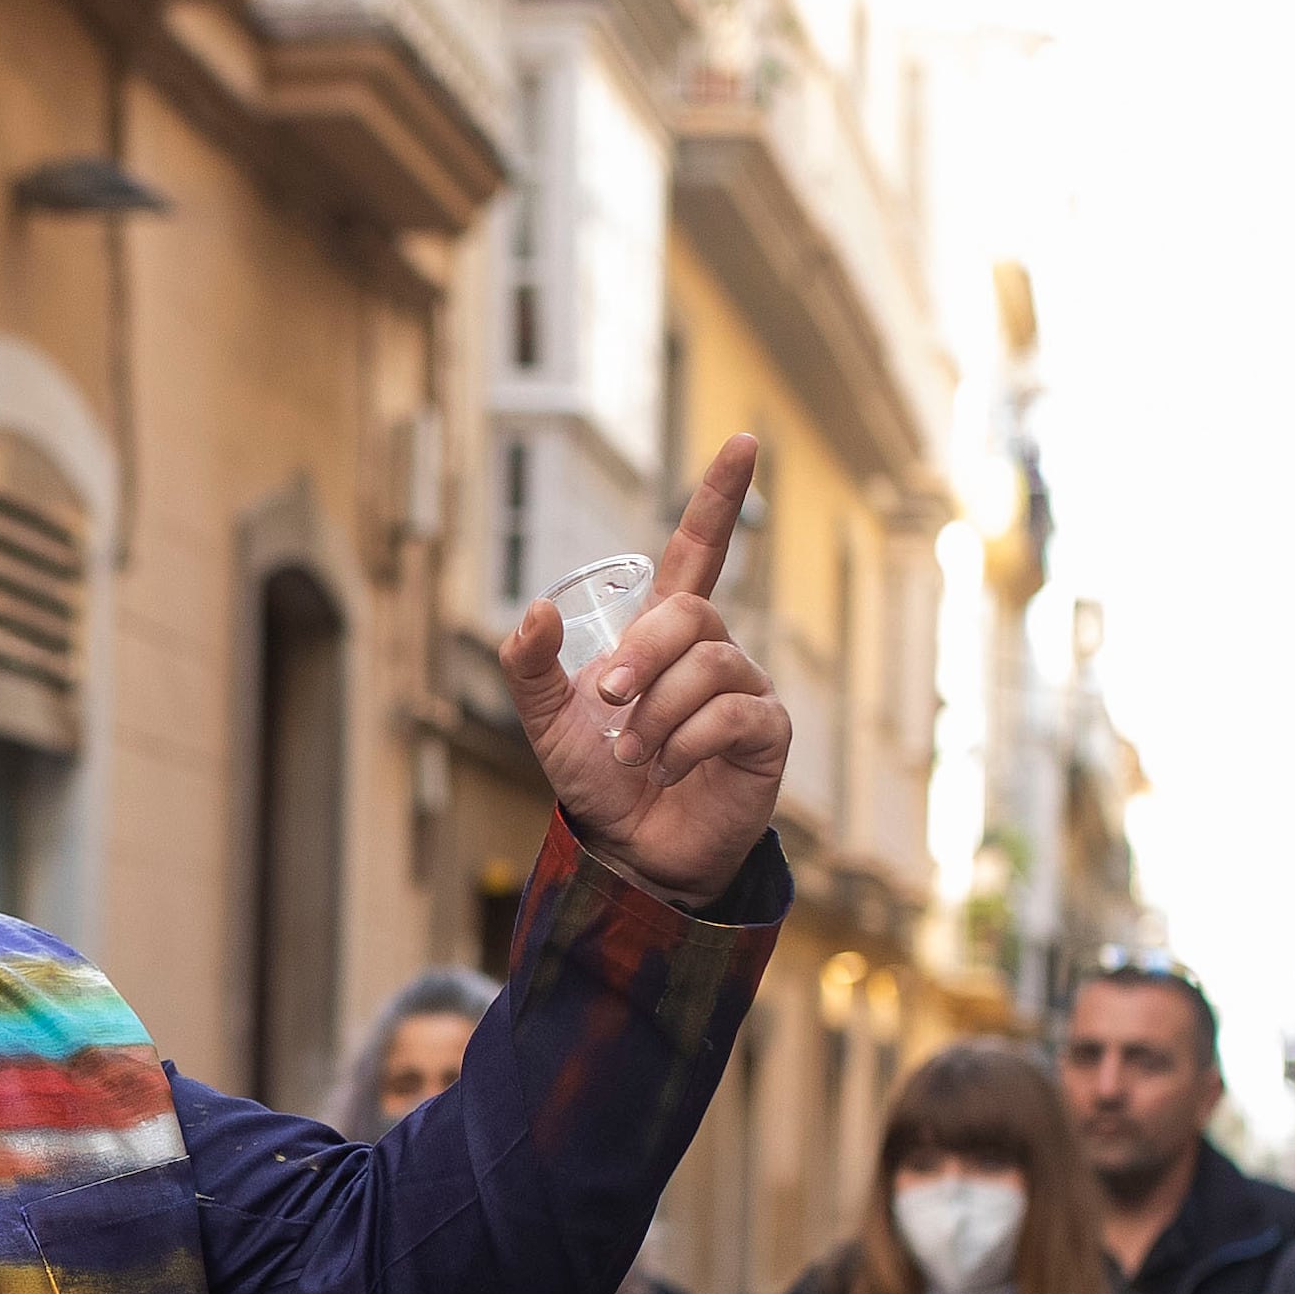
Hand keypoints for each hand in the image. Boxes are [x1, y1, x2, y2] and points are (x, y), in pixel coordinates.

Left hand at [504, 437, 787, 910]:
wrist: (630, 851)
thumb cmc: (599, 781)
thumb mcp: (545, 721)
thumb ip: (527, 665)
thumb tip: (535, 610)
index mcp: (665, 634)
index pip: (699, 550)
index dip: (719, 498)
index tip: (743, 442)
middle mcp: (713, 652)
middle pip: (691, 615)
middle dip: (642, 655)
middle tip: (607, 701)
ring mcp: (746, 691)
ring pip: (709, 666)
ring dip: (657, 713)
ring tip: (634, 755)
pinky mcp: (767, 735)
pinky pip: (734, 713)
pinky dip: (687, 742)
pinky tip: (667, 768)